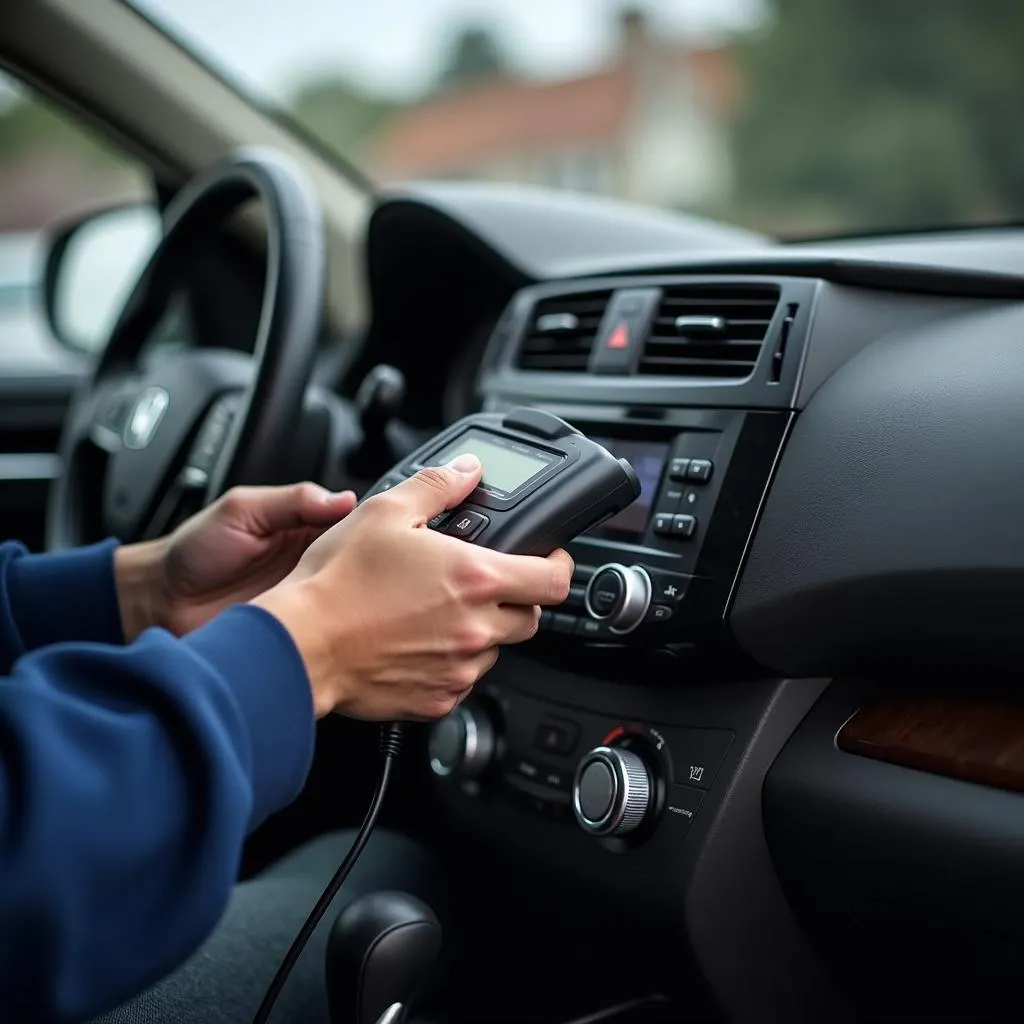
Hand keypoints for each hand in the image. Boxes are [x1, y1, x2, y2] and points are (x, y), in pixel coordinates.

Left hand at [114, 483, 356, 639]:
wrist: (160, 601)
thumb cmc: (194, 552)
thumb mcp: (241, 510)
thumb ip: (291, 500)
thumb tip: (343, 498)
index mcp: (306, 529)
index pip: (356, 525)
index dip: (369, 529)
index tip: (377, 534)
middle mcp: (314, 565)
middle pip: (362, 565)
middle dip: (370, 570)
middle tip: (370, 573)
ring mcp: (308, 601)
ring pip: (351, 602)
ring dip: (354, 604)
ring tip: (351, 603)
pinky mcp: (299, 634)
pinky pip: (327, 633)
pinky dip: (334, 633)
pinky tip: (334, 630)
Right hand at [252, 454, 573, 720]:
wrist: (300, 645)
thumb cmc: (336, 582)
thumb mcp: (385, 511)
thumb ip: (437, 485)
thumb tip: (468, 471)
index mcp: (474, 578)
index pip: (554, 580)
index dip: (560, 564)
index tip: (548, 558)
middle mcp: (475, 628)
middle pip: (530, 617)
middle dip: (516, 598)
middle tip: (481, 583)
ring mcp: (458, 669)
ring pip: (495, 650)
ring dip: (480, 631)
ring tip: (436, 612)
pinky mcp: (436, 700)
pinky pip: (462, 680)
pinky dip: (451, 663)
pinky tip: (417, 643)